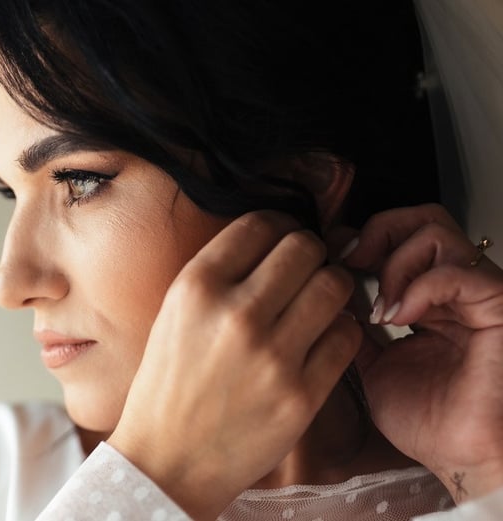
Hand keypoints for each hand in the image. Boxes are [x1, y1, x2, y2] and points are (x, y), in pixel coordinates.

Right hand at [108, 211, 360, 519]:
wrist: (168, 460)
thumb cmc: (168, 386)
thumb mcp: (173, 315)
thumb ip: (219, 275)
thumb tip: (272, 243)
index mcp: (196, 287)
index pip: (260, 224)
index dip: (279, 225)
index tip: (283, 239)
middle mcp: (235, 313)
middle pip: (304, 248)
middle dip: (311, 252)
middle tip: (307, 268)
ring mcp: (272, 355)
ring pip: (334, 285)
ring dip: (332, 286)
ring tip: (319, 300)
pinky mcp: (302, 394)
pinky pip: (347, 336)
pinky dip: (341, 329)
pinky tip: (322, 337)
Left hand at [330, 203, 502, 503]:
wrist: (463, 458)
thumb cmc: (430, 421)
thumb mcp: (372, 366)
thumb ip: (353, 329)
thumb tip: (323, 297)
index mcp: (426, 298)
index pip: (399, 237)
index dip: (361, 238)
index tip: (329, 257)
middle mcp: (452, 289)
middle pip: (420, 219)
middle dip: (377, 232)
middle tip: (351, 262)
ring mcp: (476, 294)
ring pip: (435, 231)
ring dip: (395, 262)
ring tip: (381, 307)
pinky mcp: (497, 307)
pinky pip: (457, 271)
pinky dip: (419, 287)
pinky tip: (401, 317)